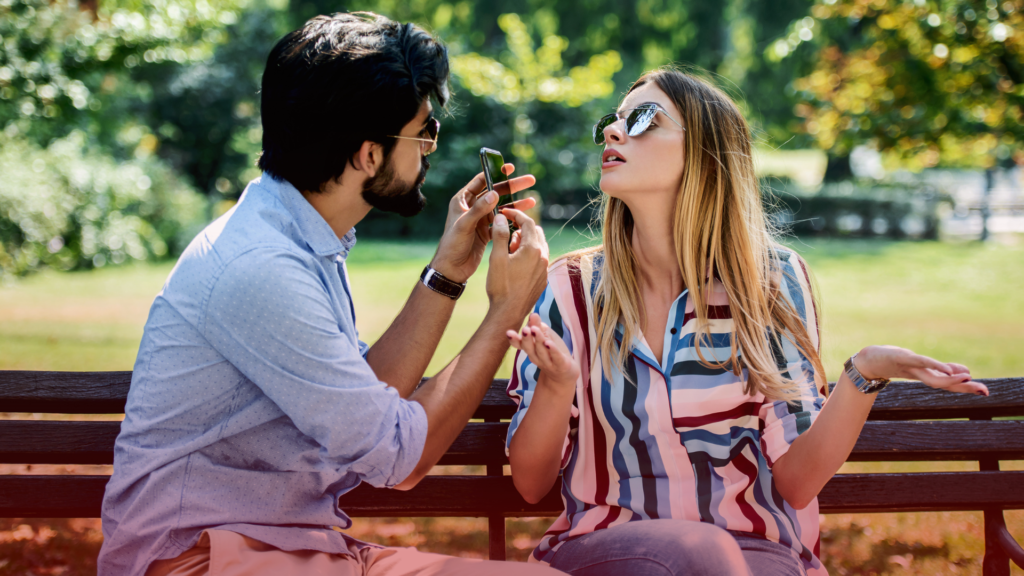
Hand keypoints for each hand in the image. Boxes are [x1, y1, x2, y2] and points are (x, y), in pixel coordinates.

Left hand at [430, 164, 536, 282]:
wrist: (452, 269)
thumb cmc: (452, 245)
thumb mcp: (465, 225)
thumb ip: (479, 209)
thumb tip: (494, 193)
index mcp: (462, 201)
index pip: (481, 181)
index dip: (495, 172)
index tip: (510, 167)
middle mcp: (471, 207)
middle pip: (495, 193)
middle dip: (512, 187)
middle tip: (529, 181)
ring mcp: (480, 220)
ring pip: (501, 207)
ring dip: (516, 204)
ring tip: (532, 201)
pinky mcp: (487, 231)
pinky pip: (502, 221)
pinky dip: (513, 219)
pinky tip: (525, 216)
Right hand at [486, 208, 548, 327]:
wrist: (508, 312)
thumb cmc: (501, 286)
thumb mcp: (497, 258)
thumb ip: (500, 235)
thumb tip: (500, 217)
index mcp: (533, 249)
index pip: (528, 222)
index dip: (516, 214)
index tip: (504, 212)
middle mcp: (543, 257)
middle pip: (535, 232)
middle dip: (521, 228)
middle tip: (505, 232)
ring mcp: (544, 269)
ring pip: (538, 245)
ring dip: (525, 241)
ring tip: (509, 249)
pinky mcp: (542, 278)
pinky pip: (539, 258)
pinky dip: (529, 254)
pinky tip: (515, 262)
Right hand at [507, 313, 579, 391]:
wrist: (564, 373)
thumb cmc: (551, 352)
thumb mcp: (544, 337)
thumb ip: (538, 326)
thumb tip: (533, 313)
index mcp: (530, 349)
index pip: (519, 344)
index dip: (514, 339)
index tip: (508, 332)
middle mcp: (536, 357)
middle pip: (529, 348)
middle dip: (526, 339)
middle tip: (525, 329)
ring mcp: (548, 362)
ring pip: (541, 351)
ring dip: (538, 341)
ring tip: (535, 330)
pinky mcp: (560, 364)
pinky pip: (556, 357)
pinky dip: (552, 350)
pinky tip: (549, 343)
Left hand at [854, 345, 988, 395]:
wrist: (869, 361)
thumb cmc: (896, 362)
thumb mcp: (921, 364)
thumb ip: (941, 369)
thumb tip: (964, 372)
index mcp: (926, 377)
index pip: (949, 384)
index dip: (967, 388)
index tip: (985, 391)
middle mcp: (920, 376)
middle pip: (944, 384)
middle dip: (965, 388)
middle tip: (984, 390)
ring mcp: (910, 368)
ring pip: (933, 378)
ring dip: (951, 380)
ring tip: (968, 380)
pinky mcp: (901, 358)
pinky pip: (920, 362)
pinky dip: (933, 366)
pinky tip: (946, 369)